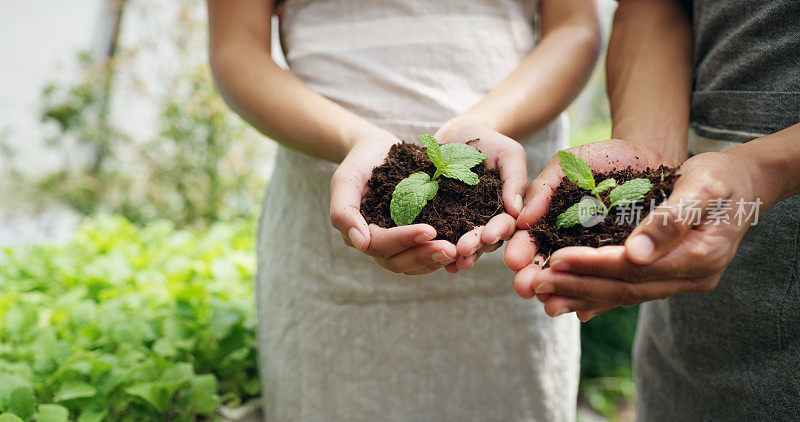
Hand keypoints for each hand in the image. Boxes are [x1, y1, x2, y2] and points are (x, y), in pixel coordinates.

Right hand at [330, 132, 457, 274]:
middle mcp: (379, 244)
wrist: (377, 150)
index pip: (381, 245)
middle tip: (451, 249)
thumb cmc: (359, 163)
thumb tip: (360, 244)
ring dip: (436, 260)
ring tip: (460, 251)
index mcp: (361, 234)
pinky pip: (427, 252)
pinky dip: (442, 253)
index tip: (430, 230)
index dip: (404, 240)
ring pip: (415, 264)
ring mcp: (398, 243)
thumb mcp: (346, 180)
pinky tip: (462, 245)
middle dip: (425, 256)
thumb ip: (344, 211)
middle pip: (399, 262)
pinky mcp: (415, 235)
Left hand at [434, 117, 527, 272]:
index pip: (505, 224)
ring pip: (464, 244)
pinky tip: (432, 258)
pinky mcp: (441, 221)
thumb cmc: (487, 142)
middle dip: (475, 246)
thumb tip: (517, 211)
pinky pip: (441, 237)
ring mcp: (464, 223)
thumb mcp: (508, 153)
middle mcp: (487, 221)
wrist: (455, 135)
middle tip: (463, 249)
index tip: (488, 235)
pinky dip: (438, 249)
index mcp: (506, 209)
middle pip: (484, 241)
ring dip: (458, 254)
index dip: (497, 231)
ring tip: (450, 260)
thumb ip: (515, 179)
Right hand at [505, 139, 666, 309]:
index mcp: (549, 221)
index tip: (512, 260)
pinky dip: (596, 301)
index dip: (519, 250)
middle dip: (533, 277)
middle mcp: (568, 243)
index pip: (529, 240)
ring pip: (574, 280)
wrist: (652, 157)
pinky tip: (584, 312)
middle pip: (546, 265)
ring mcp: (596, 256)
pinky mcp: (623, 266)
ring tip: (548, 303)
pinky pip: (609, 285)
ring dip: (559, 293)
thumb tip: (522, 221)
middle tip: (524, 287)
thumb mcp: (570, 164)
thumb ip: (544, 188)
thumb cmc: (606, 157)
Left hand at [518, 150, 759, 320]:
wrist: (743, 184)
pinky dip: (597, 296)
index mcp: (698, 257)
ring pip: (623, 294)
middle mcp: (690, 278)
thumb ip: (671, 220)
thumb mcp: (702, 187)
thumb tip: (635, 253)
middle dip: (576, 285)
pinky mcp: (667, 278)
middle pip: (624, 288)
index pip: (635, 268)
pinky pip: (628, 291)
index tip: (555, 260)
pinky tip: (569, 302)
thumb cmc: (721, 178)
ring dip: (580, 296)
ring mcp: (679, 282)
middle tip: (533, 284)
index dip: (593, 264)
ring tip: (542, 297)